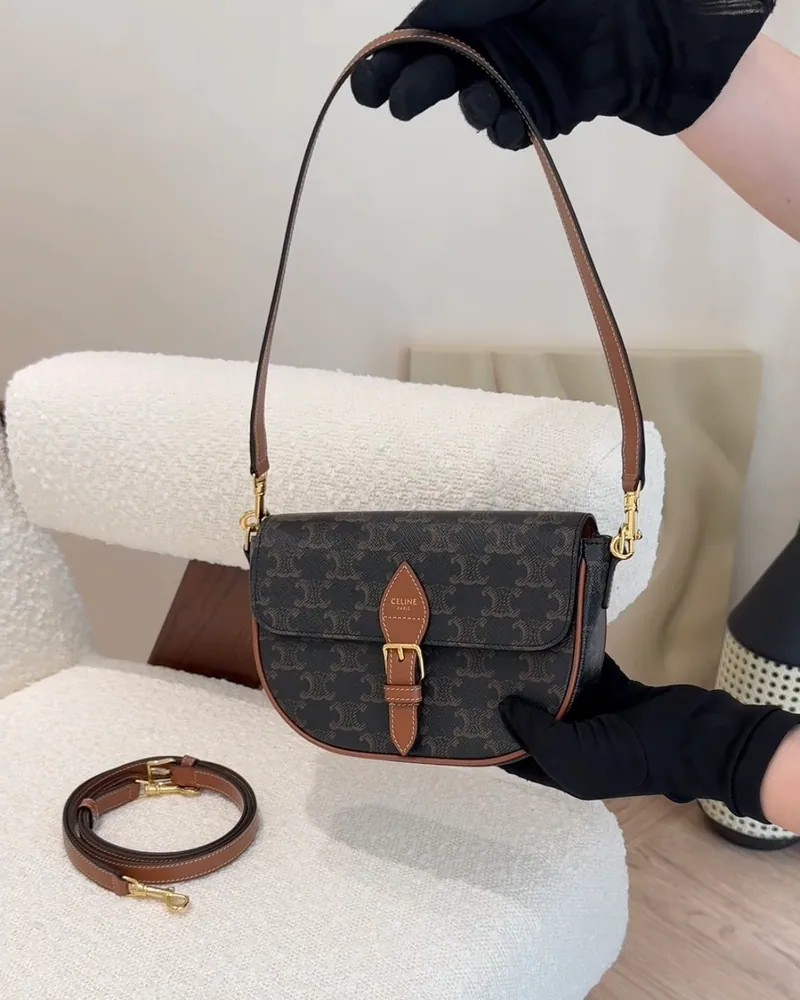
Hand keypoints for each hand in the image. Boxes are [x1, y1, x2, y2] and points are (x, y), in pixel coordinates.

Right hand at [351, 0, 775, 145]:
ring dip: (470, 108)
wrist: (646, 24)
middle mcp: (491, 46)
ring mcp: (515, 81)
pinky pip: (509, 129)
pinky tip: (509, 122)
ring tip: (483, 102)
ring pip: (472, 107)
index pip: (421, 38)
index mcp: (477, 12)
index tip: (365, 87)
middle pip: (437, 75)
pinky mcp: (541, 111)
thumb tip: (412, 35)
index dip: (389, 62)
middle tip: (401, 104)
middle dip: (415, 91)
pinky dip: (504, 129)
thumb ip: (455, 7)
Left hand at [499, 655, 798, 824]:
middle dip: (515, 697)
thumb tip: (502, 707)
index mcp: (564, 769)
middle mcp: (578, 743)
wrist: (692, 736)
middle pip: (538, 719)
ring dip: (543, 673)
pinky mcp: (618, 691)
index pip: (518, 755)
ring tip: (512, 647)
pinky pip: (589, 670)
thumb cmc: (628, 756)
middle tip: (486, 666)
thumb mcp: (571, 757)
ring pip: (562, 691)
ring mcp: (600, 716)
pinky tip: (554, 635)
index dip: (492, 737)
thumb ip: (534, 733)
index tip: (467, 707)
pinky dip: (576, 655)